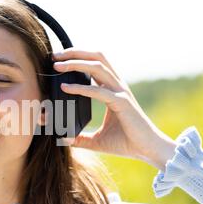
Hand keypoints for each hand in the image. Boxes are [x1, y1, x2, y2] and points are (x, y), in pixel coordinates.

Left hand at [52, 48, 176, 170]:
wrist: (148, 150)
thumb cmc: (126, 142)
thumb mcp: (98, 140)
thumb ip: (81, 138)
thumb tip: (64, 140)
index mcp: (112, 89)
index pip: (95, 64)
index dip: (78, 58)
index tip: (58, 60)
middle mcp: (117, 86)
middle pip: (96, 58)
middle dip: (75, 53)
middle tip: (55, 56)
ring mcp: (120, 92)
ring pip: (97, 67)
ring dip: (76, 63)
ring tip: (57, 66)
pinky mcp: (121, 102)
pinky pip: (98, 91)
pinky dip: (80, 87)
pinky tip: (65, 87)